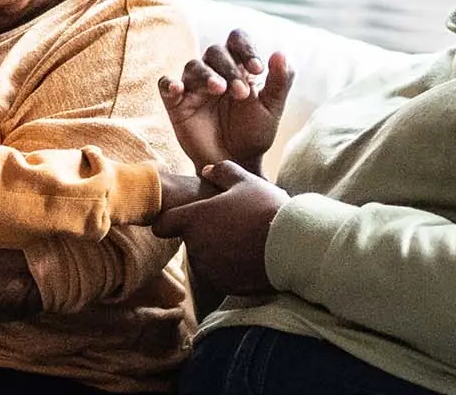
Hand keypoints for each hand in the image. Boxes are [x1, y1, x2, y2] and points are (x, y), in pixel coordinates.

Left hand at [152, 161, 287, 297]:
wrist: (293, 247)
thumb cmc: (267, 209)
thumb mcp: (246, 182)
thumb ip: (222, 173)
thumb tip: (207, 170)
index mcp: (193, 219)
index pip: (162, 225)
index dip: (169, 221)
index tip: (181, 219)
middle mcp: (195, 246)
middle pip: (190, 240)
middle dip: (204, 234)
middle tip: (231, 225)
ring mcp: (208, 268)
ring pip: (205, 259)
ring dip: (217, 252)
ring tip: (244, 241)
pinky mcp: (222, 285)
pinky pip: (220, 275)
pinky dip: (230, 269)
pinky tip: (250, 258)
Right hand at [159, 30, 293, 172]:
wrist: (235, 162)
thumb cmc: (254, 133)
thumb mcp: (272, 108)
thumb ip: (280, 81)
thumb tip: (281, 53)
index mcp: (238, 66)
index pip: (237, 40)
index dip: (246, 49)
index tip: (257, 69)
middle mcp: (214, 71)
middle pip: (215, 51)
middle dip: (230, 69)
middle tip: (242, 94)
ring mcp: (194, 87)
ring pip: (193, 65)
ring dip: (206, 74)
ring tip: (219, 89)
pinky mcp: (176, 103)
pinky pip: (166, 85)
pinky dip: (169, 84)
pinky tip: (178, 89)